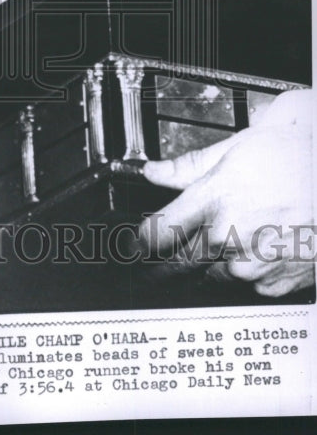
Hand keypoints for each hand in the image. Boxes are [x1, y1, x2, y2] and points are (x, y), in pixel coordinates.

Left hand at [139, 89, 314, 296]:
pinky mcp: (277, 282)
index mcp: (212, 199)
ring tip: (226, 244)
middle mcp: (229, 236)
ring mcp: (254, 264)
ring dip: (209, 266)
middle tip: (159, 264)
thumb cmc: (294, 158)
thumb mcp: (234, 149)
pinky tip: (260, 249)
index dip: (142, 240)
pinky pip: (249, 286)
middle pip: (177, 264)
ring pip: (212, 276)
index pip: (156, 234)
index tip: (140, 242)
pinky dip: (247, 272)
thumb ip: (187, 167)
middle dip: (164, 265)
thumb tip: (153, 171)